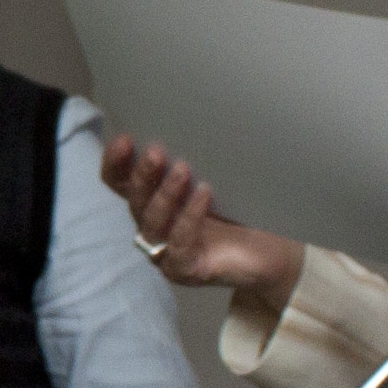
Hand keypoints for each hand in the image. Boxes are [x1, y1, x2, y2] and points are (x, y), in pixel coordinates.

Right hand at [101, 136, 303, 313]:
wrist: (273, 250)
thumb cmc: (241, 209)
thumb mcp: (216, 176)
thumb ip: (196, 158)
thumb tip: (190, 118)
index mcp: (152, 201)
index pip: (119, 183)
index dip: (115, 163)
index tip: (124, 140)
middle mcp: (153, 226)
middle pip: (133, 200)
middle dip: (141, 175)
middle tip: (156, 152)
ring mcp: (165, 252)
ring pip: (151, 222)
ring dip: (164, 194)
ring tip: (182, 170)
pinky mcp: (184, 269)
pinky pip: (179, 244)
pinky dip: (189, 218)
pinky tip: (203, 195)